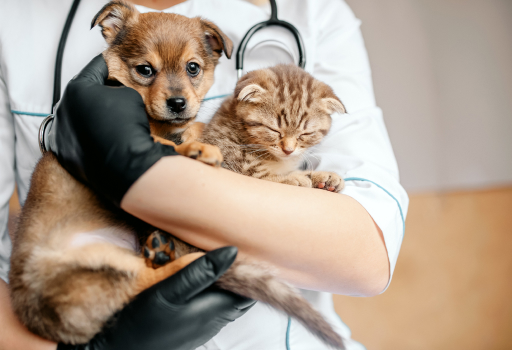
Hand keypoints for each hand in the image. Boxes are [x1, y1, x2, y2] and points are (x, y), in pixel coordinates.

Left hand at [45, 54, 178, 205]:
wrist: (125, 165)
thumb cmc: (128, 127)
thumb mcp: (130, 95)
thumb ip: (117, 89)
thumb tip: (111, 95)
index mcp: (76, 88)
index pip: (96, 68)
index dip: (112, 64)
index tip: (120, 64)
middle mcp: (62, 108)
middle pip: (83, 93)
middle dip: (99, 92)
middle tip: (117, 94)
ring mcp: (60, 131)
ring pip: (77, 115)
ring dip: (91, 114)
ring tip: (110, 119)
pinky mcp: (63, 152)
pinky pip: (75, 137)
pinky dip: (87, 135)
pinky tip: (103, 137)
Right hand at [57, 247, 254, 349]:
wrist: (119, 349)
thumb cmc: (142, 321)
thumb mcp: (168, 291)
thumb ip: (200, 272)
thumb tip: (232, 251)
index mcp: (215, 309)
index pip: (248, 288)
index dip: (248, 268)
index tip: (242, 248)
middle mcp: (215, 321)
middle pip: (240, 294)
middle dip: (240, 274)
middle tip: (227, 249)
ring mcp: (204, 327)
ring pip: (227, 301)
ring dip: (225, 282)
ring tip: (213, 261)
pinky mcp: (192, 328)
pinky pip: (212, 307)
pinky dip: (213, 292)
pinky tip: (198, 281)